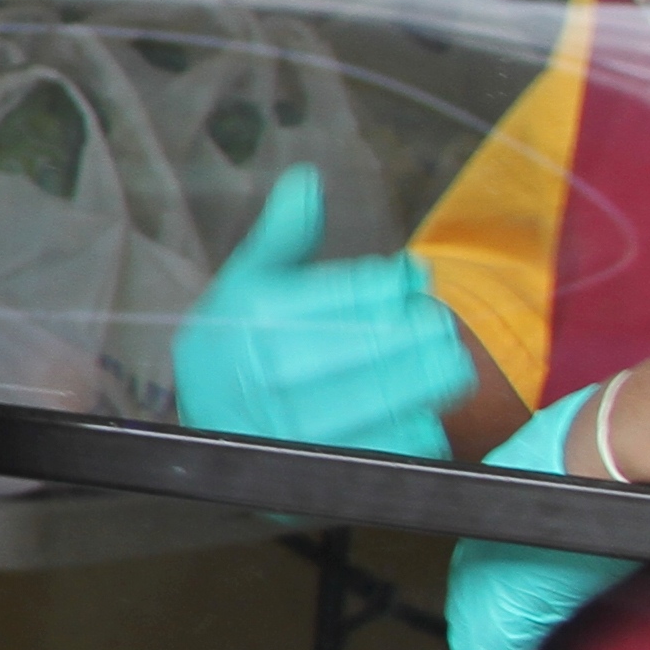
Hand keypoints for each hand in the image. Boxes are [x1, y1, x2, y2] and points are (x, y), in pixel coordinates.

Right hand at [169, 174, 474, 456]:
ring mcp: (293, 425)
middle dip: (417, 333)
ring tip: (445, 366)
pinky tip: (421, 413)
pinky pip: (386, 447)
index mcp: (254, 318)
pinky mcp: (318, 469)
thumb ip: (284, 234)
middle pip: (371, 345)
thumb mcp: (247, 283)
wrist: (205, 428)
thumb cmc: (236, 345)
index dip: (390, 284)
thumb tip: (307, 180)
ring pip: (384, 398)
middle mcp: (269, 371)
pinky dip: (415, 430)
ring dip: (426, 380)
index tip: (414, 279)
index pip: (345, 294)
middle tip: (440, 327)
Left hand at [446, 387, 638, 649]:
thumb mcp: (567, 502)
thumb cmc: (591, 469)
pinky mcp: (502, 625)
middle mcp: (470, 572)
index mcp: (481, 540)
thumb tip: (583, 535)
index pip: (477, 610)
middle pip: (470, 648)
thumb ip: (560, 528)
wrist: (601, 460)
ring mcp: (480, 600)